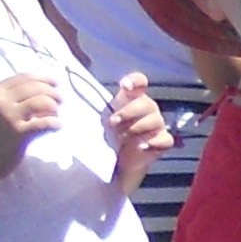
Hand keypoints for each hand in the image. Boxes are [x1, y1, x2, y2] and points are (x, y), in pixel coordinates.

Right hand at [0, 70, 67, 183]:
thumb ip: (9, 101)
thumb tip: (39, 95)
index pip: (23, 77)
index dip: (43, 78)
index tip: (54, 83)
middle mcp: (0, 100)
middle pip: (35, 87)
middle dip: (53, 92)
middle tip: (61, 100)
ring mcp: (9, 116)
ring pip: (41, 101)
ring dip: (54, 106)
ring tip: (56, 115)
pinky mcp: (18, 134)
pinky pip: (44, 123)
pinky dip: (55, 123)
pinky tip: (57, 127)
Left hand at [103, 74, 173, 195]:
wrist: (118, 160)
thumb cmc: (110, 134)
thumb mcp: (100, 119)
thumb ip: (95, 109)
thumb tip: (75, 101)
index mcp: (133, 98)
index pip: (140, 82)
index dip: (135, 81)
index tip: (125, 86)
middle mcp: (148, 109)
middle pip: (146, 103)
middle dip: (129, 112)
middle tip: (113, 122)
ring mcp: (158, 124)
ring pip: (155, 120)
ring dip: (137, 128)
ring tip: (124, 137)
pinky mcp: (163, 141)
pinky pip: (165, 139)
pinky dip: (153, 142)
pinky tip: (141, 146)